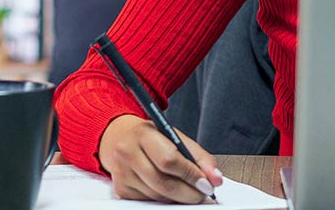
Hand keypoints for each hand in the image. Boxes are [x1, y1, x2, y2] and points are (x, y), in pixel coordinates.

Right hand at [97, 114, 223, 202]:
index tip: (207, 184)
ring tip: (188, 190)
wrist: (119, 137)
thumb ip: (199, 157)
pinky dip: (164, 199)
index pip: (169, 160)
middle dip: (188, 192)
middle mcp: (127, 152)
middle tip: (202, 193)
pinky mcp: (121, 189)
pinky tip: (169, 190)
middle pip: (163, 182)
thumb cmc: (151, 137)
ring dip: (178, 197)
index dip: (191, 175)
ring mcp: (122, 172)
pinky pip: (149, 201)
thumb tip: (215, 178)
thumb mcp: (175, 137)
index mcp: (143, 134)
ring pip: (158, 195)